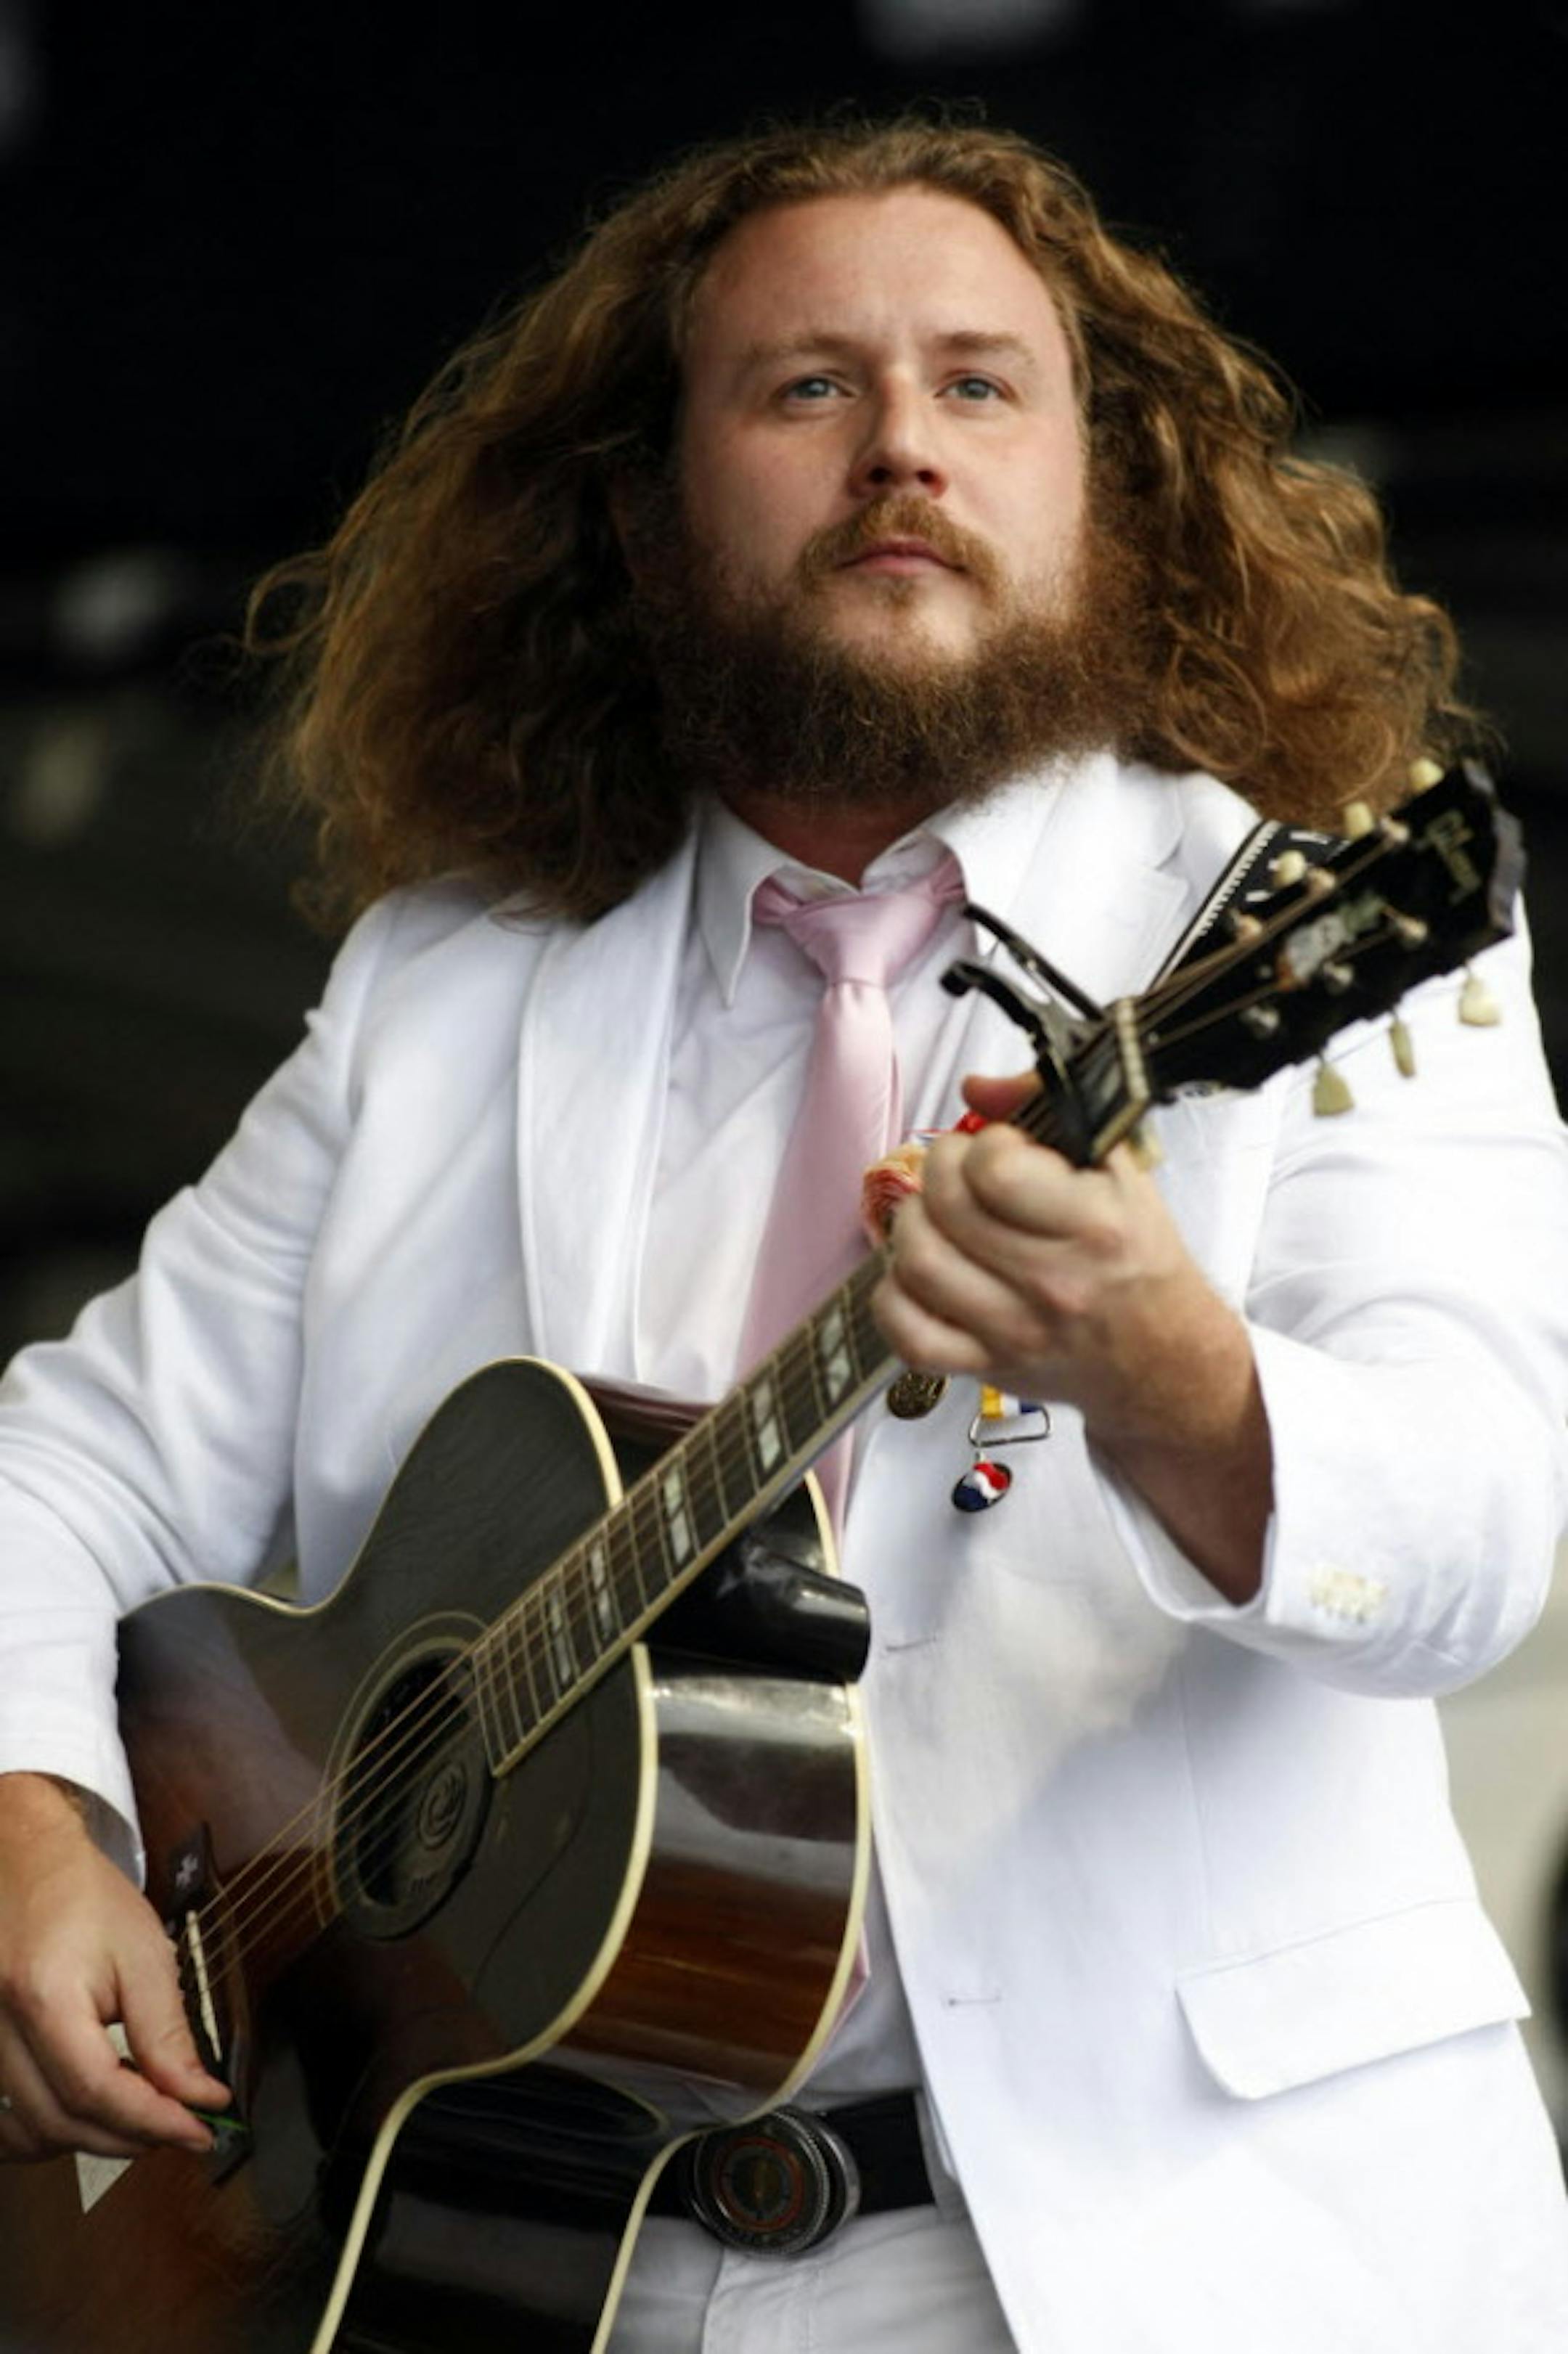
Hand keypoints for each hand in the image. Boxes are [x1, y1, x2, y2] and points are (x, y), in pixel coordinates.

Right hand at [0, 1774, 229, 2161]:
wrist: (25, 1864)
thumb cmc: (83, 1898)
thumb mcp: (143, 1953)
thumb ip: (167, 2032)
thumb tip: (198, 2097)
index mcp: (42, 1997)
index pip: (96, 2089)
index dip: (153, 2120)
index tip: (202, 2130)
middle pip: (61, 2121)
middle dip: (130, 2137)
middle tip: (182, 2127)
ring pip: (27, 2133)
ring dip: (89, 2140)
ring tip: (140, 2118)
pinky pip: (3, 2121)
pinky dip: (46, 2133)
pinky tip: (85, 2116)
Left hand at [873, 1073, 1271, 1599]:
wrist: (1163, 1357)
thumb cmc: (1137, 1257)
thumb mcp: (1120, 1169)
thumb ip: (1050, 1109)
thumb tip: (975, 1088)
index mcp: (1095, 1226)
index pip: (995, 1170)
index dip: (983, 1144)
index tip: (1000, 1149)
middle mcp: (1053, 1282)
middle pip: (945, 1208)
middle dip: (939, 1170)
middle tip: (958, 1172)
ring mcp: (1015, 1331)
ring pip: (917, 1265)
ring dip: (912, 1226)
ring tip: (936, 1218)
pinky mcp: (987, 1369)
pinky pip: (907, 1336)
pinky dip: (895, 1299)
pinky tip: (919, 1276)